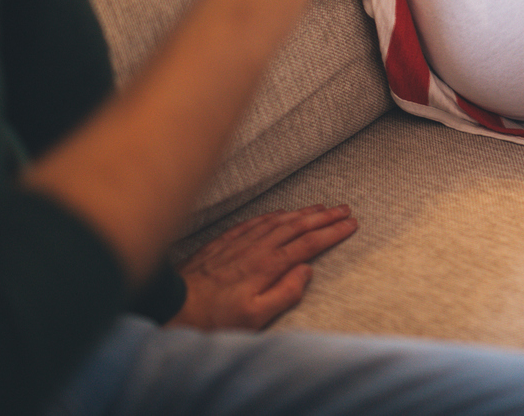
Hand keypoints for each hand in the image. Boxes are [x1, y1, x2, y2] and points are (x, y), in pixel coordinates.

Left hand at [167, 205, 357, 330]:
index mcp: (268, 266)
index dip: (332, 233)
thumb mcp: (254, 317)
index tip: (350, 224)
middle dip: (324, 216)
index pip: (308, 244)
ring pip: (278, 220)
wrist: (173, 305)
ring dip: (302, 212)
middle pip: (297, 226)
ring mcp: (240, 242)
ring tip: (320, 207)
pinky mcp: (225, 242)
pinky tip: (280, 213)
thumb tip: (306, 272)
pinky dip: (274, 214)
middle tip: (344, 209)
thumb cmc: (214, 317)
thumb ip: (285, 293)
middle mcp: (257, 248)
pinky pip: (256, 221)